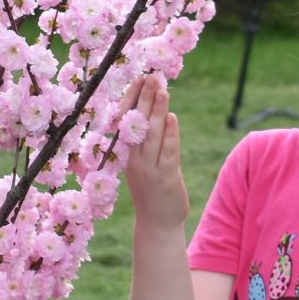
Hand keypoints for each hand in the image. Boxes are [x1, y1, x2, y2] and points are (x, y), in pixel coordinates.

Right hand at [124, 75, 189, 228]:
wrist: (156, 223)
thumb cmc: (151, 191)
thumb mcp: (143, 164)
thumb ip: (146, 142)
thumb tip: (155, 113)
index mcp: (127, 154)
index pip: (126, 121)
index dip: (132, 99)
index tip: (138, 78)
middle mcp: (135, 159)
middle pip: (138, 123)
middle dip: (144, 98)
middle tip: (151, 76)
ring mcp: (149, 169)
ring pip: (152, 135)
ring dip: (157, 111)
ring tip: (162, 90)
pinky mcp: (165, 177)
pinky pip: (167, 152)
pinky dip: (170, 134)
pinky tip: (172, 117)